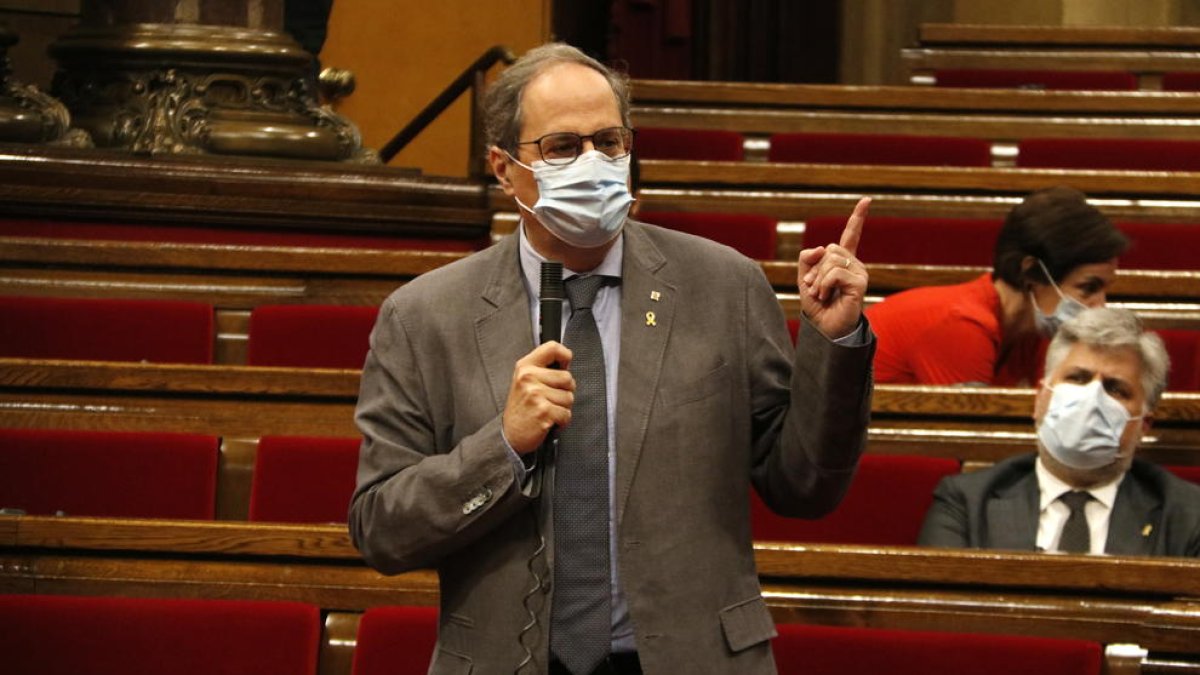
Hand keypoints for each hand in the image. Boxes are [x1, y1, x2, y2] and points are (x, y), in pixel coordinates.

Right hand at [503, 341, 574, 453]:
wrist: (509, 435)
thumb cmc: (521, 408)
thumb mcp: (524, 381)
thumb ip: (542, 369)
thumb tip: (566, 361)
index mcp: (525, 367)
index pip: (552, 348)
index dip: (565, 356)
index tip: (564, 366)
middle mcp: (529, 377)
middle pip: (567, 377)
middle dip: (564, 391)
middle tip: (549, 399)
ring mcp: (535, 394)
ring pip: (569, 397)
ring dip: (562, 408)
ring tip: (547, 410)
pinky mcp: (543, 411)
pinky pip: (567, 414)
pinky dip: (562, 421)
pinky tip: (548, 420)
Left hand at [797, 196, 869, 339]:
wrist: (825, 329)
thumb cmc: (817, 306)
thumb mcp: (804, 278)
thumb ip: (807, 258)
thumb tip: (822, 247)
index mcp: (843, 261)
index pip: (851, 235)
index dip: (858, 218)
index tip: (867, 200)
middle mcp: (854, 264)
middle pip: (829, 249)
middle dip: (814, 269)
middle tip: (815, 288)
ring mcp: (859, 273)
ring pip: (830, 259)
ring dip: (818, 279)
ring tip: (821, 294)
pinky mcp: (860, 283)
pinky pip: (834, 272)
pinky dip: (823, 284)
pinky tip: (827, 296)